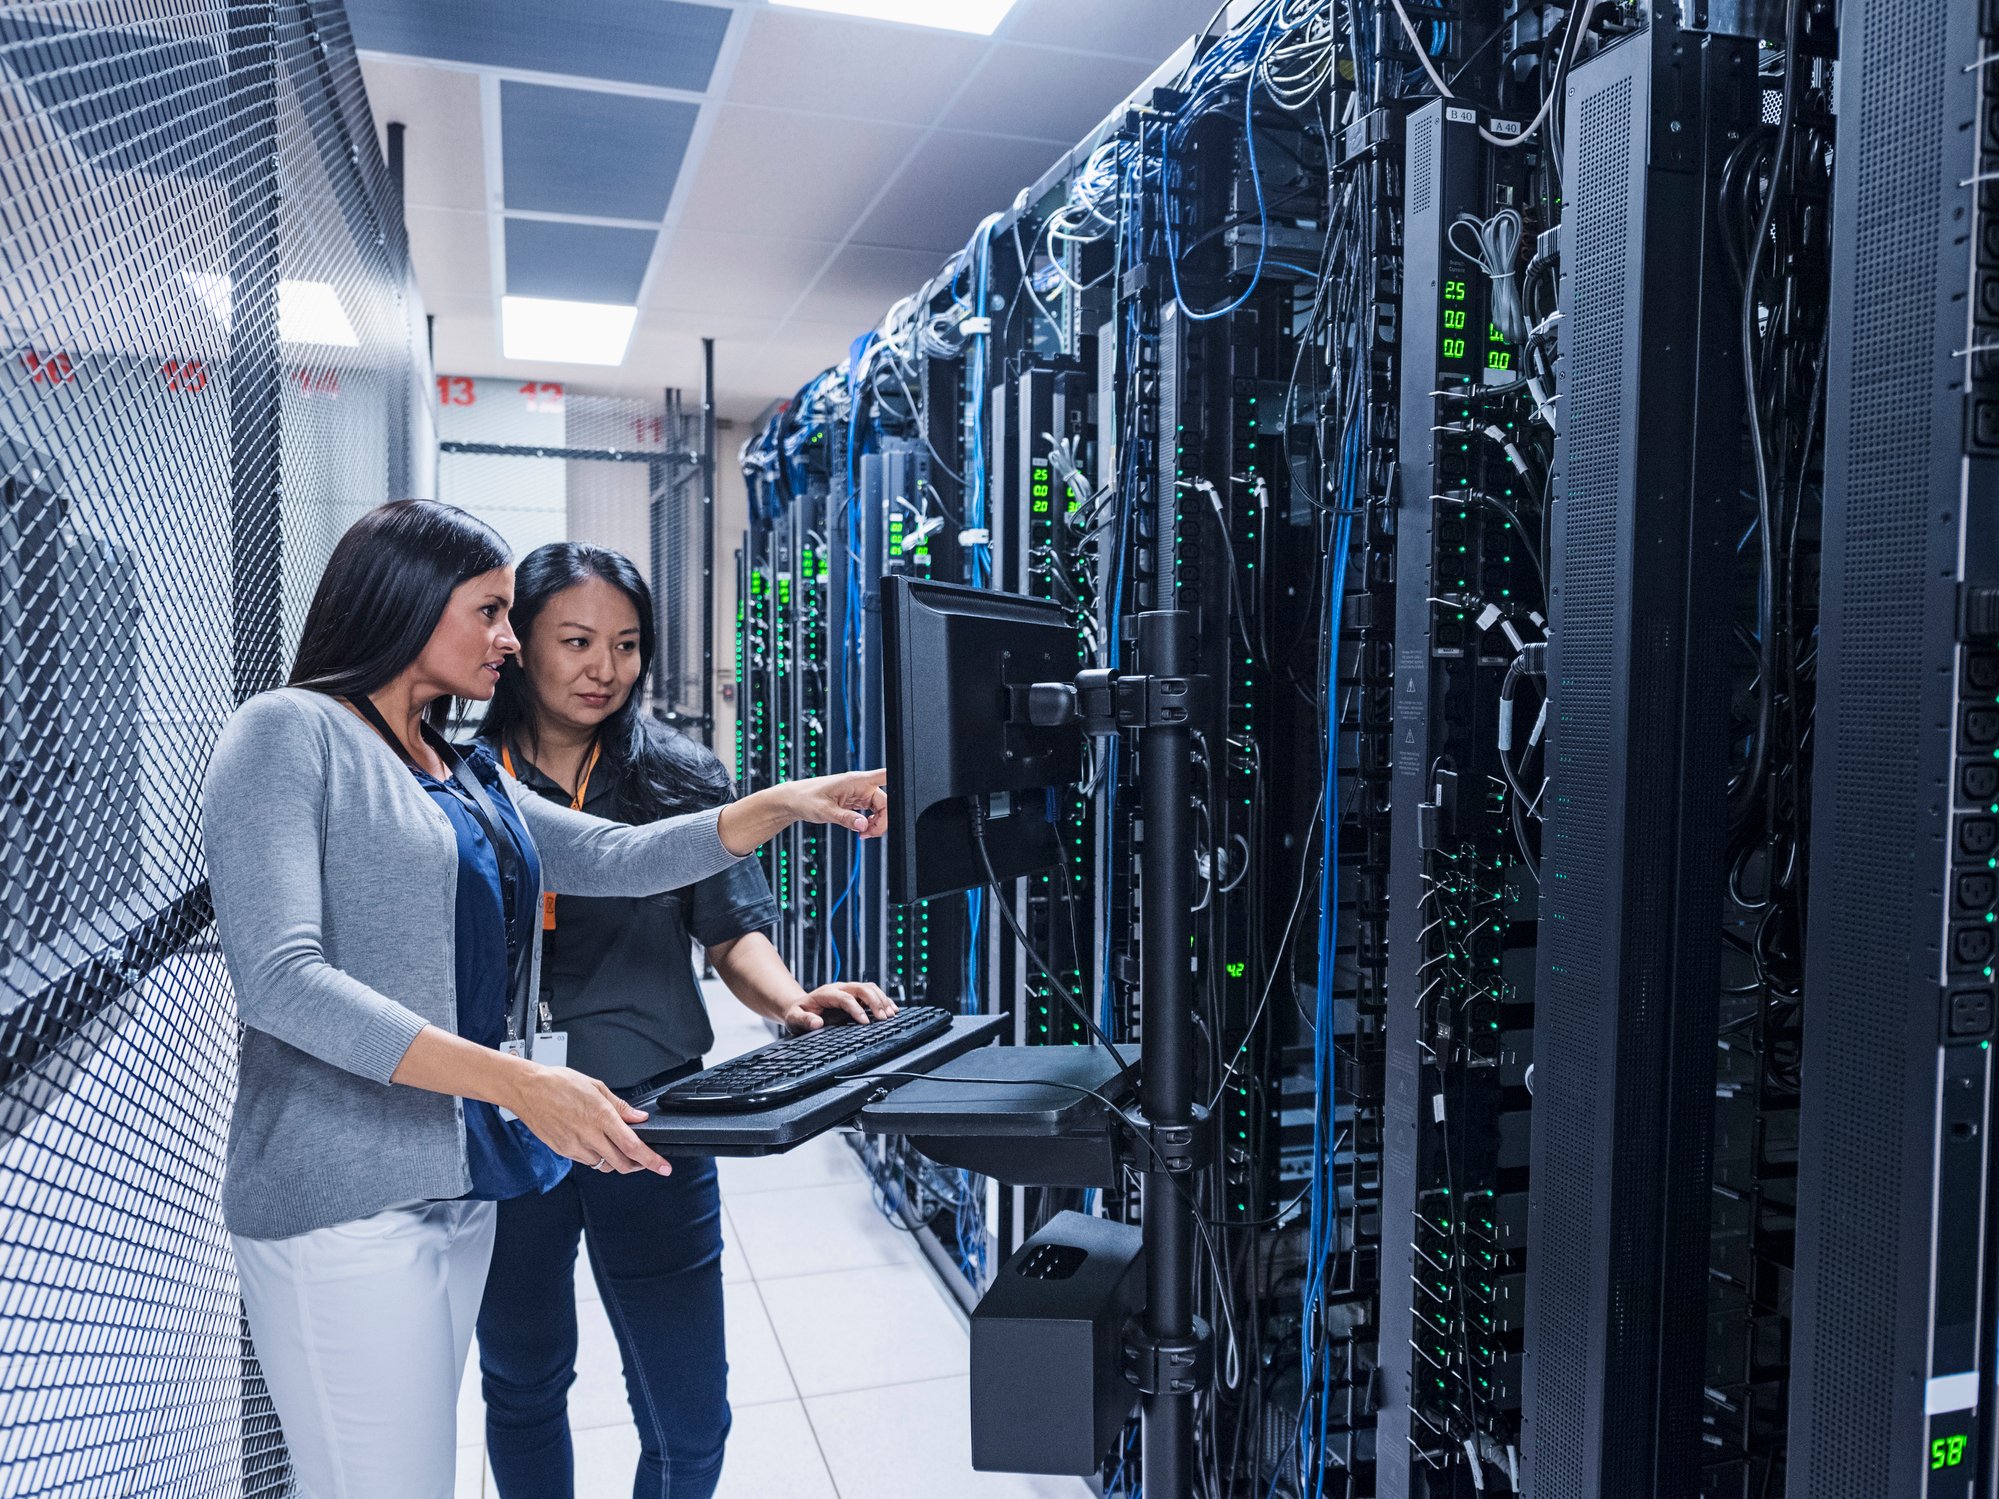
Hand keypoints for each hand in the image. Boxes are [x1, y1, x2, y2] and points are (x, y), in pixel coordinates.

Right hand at [504, 1064, 670, 1176]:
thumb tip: (639, 1119)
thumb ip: (620, 1106)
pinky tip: (595, 1144)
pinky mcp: (564, 1151)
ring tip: (617, 1148)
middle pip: (622, 1163)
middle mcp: (589, 1135)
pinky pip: (587, 1162)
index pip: (633, 1146)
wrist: (527, 1089)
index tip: (663, 1167)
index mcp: (601, 1116)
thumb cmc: (559, 1084)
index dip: (651, 1160)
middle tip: (644, 1160)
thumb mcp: (596, 1087)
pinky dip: (597, 1158)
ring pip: (604, 1165)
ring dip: (616, 1161)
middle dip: (637, 1165)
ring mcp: (575, 1146)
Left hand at [782, 981, 898, 1031]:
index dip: (856, 1009)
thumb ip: (804, 1021)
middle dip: (875, 1002)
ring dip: (882, 999)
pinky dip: (883, 999)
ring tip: (891, 1014)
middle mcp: (839, 988)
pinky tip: (892, 1009)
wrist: (800, 1007)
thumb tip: (817, 1023)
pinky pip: (872, 992)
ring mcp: (848, 990)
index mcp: (826, 993)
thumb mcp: (794, 1019)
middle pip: (861, 988)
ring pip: (869, 988)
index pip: (845, 998)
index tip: (865, 1022)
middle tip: (883, 1018)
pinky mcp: (855, 995)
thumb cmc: (798, 1014)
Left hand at [785, 769, 887, 838]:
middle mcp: (860, 786)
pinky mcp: (855, 801)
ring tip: (862, 833)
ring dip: (875, 823)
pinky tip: (860, 829)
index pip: (883, 776)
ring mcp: (858, 793)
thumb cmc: (805, 798)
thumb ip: (846, 819)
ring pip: (879, 809)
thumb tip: (863, 825)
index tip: (904, 794)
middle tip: (867, 834)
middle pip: (885, 802)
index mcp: (855, 781)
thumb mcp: (825, 811)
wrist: (794, 801)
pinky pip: (870, 812)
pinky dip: (868, 823)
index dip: (897, 781)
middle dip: (881, 821)